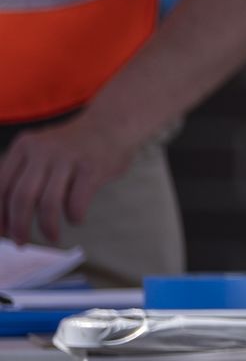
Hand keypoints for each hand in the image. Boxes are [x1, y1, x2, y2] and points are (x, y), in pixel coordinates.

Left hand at [0, 114, 142, 244]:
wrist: (114, 122)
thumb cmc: (73, 146)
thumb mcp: (40, 150)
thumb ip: (22, 174)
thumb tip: (6, 219)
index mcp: (24, 146)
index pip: (2, 187)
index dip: (0, 215)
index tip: (3, 233)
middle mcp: (43, 149)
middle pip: (21, 197)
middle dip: (19, 226)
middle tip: (22, 243)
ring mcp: (69, 157)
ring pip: (48, 203)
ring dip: (48, 227)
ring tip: (52, 237)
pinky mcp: (92, 168)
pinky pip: (76, 202)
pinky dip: (74, 216)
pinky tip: (76, 218)